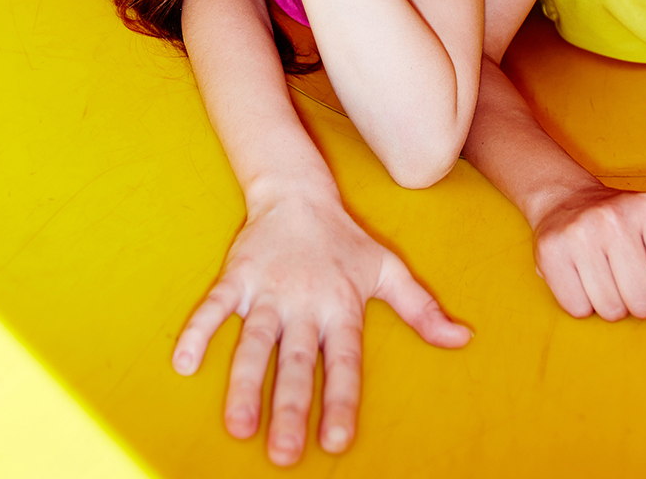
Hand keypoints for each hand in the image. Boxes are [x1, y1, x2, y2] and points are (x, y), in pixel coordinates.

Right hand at [172, 194, 470, 464]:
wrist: (298, 192)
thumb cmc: (346, 240)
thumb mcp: (388, 270)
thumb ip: (422, 309)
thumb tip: (463, 338)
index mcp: (342, 306)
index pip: (343, 362)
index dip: (339, 400)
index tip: (336, 440)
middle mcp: (305, 303)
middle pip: (296, 363)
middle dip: (288, 409)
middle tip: (282, 455)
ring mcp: (268, 290)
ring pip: (254, 343)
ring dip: (244, 385)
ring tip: (238, 428)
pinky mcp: (237, 276)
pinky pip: (214, 306)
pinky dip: (198, 331)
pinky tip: (182, 364)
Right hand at [529, 182, 645, 320]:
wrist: (568, 201)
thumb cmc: (631, 230)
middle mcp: (616, 216)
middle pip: (645, 304)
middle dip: (639, 298)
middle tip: (626, 270)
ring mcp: (580, 232)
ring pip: (611, 312)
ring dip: (611, 302)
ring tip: (604, 272)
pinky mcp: (550, 251)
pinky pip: (578, 309)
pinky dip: (582, 302)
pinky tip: (581, 275)